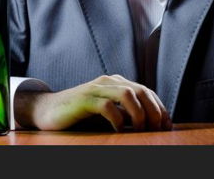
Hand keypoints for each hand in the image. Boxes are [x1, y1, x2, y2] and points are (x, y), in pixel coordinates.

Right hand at [15, 74, 171, 131]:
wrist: (46, 111)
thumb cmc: (78, 115)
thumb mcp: (106, 113)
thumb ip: (124, 113)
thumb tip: (149, 125)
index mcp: (116, 83)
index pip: (146, 91)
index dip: (160, 108)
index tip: (167, 126)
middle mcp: (108, 82)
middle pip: (141, 90)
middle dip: (154, 110)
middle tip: (157, 130)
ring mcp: (96, 89)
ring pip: (127, 94)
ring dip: (139, 113)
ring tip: (140, 129)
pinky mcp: (84, 99)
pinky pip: (107, 106)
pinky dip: (117, 119)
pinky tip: (119, 130)